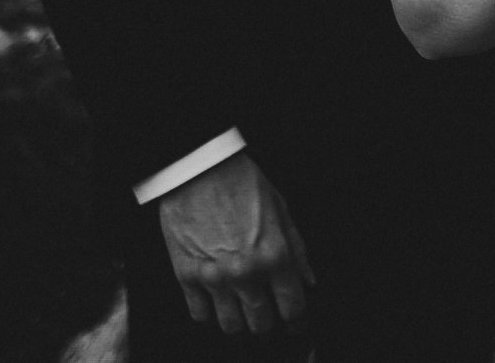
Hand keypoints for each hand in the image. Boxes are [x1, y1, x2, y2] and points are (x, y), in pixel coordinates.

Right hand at [157, 150, 315, 335]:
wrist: (199, 169)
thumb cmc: (242, 183)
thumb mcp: (282, 211)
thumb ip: (297, 251)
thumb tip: (308, 282)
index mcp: (275, 256)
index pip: (293, 308)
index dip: (297, 321)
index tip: (295, 323)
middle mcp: (246, 273)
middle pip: (262, 325)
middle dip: (269, 324)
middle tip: (268, 316)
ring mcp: (214, 278)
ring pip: (231, 326)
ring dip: (239, 322)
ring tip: (242, 310)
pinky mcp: (186, 276)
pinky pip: (200, 315)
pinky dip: (209, 312)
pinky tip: (215, 299)